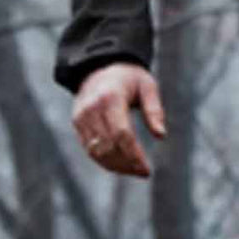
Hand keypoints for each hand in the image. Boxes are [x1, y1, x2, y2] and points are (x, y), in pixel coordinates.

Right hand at [72, 62, 166, 177]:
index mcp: (111, 98)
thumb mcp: (148, 86)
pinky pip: (90, 149)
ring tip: (134, 171)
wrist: (101, 66)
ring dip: (115, 166)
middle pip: (108, 147)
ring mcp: (82, 117)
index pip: (121, 134)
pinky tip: (120, 164)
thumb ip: (154, 110)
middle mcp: (92, 109)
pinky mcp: (77, 123)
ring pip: (97, 152)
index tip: (147, 169)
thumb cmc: (130, 77)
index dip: (134, 155)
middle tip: (143, 172)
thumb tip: (161, 135)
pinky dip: (104, 160)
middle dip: (126, 164)